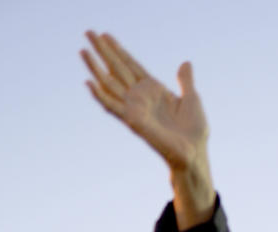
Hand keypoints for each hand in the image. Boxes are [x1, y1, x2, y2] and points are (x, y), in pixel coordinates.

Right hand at [81, 31, 214, 225]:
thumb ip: (185, 80)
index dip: (119, 50)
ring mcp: (134, 108)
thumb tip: (186, 63)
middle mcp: (140, 97)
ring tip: (83, 50)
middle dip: (103, 51)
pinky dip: (100, 95)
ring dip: (95, 68)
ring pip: (110, 83)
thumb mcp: (192, 98)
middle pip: (117, 68)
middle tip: (87, 32)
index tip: (105, 35)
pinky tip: (89, 82)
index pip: (131, 65)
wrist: (194, 151)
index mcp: (153, 90)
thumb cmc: (194, 129)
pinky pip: (112, 106)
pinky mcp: (132, 120)